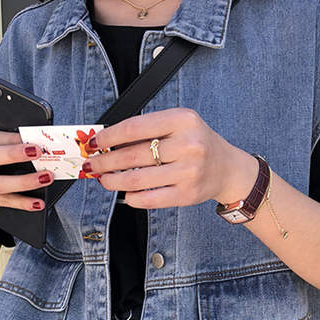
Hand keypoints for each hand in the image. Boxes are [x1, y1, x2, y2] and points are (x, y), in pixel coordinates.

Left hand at [82, 108, 256, 208]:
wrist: (226, 168)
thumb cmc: (196, 143)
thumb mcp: (177, 125)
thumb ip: (147, 130)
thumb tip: (107, 142)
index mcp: (183, 120)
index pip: (135, 127)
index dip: (109, 137)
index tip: (95, 143)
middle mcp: (188, 145)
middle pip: (133, 155)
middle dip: (106, 161)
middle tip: (93, 164)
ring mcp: (188, 172)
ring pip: (137, 179)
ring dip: (113, 181)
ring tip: (103, 179)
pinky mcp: (186, 194)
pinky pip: (149, 199)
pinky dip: (131, 197)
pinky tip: (125, 192)